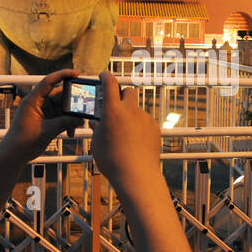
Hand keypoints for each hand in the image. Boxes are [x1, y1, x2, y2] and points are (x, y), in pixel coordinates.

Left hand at [0, 68, 81, 161]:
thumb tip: (80, 119)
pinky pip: (62, 118)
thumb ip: (64, 123)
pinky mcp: (47, 121)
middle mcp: (38, 104)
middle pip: (59, 96)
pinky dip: (68, 124)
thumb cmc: (22, 141)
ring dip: (71, 117)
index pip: (48, 82)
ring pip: (63, 108)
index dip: (62, 75)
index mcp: (33, 101)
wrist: (15, 154)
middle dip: (72, 103)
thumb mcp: (46, 131)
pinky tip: (70, 133)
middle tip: (82, 108)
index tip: (75, 73)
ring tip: (76, 126)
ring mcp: (43, 112)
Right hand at [89, 72, 163, 196]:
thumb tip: (97, 122)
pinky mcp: (154, 128)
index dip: (105, 76)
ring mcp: (145, 118)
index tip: (104, 75)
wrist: (137, 176)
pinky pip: (145, 122)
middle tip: (114, 107)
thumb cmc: (113, 161)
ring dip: (129, 115)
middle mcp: (130, 110)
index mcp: (113, 111)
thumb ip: (97, 128)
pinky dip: (139, 127)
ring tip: (124, 134)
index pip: (110, 83)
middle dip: (121, 95)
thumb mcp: (97, 143)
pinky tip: (135, 142)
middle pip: (128, 91)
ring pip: (136, 109)